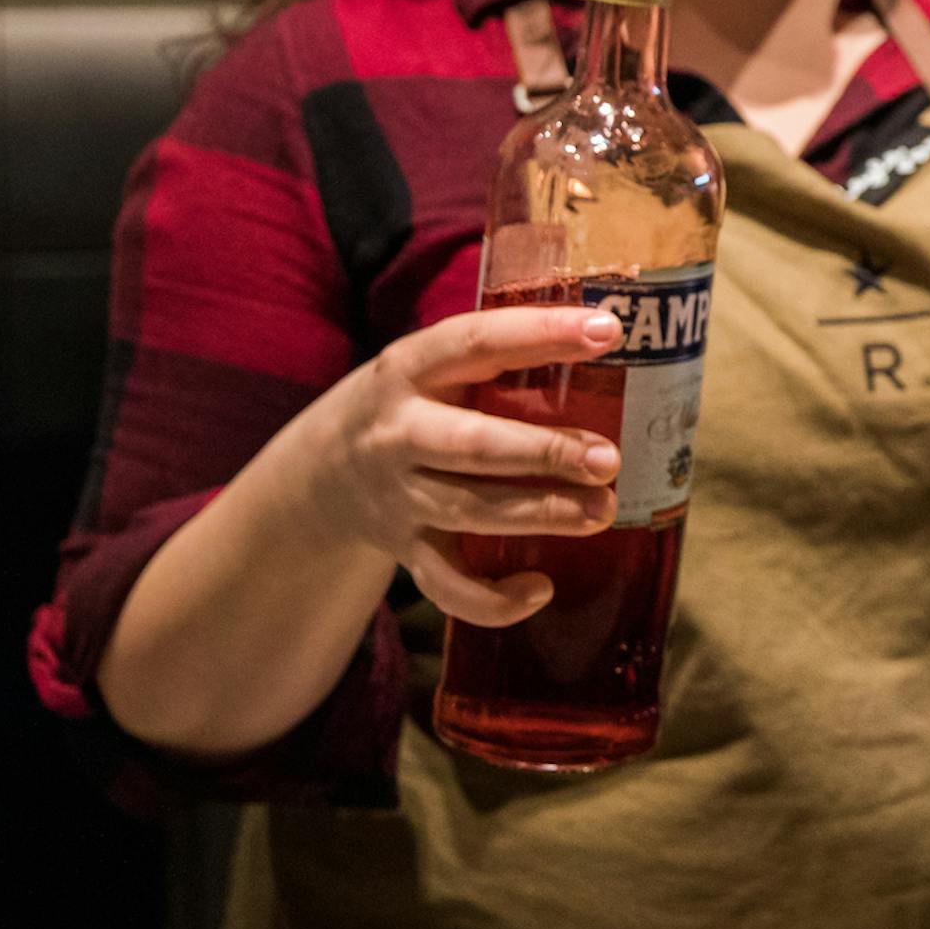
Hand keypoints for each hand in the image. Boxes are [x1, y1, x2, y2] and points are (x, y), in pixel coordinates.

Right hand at [278, 306, 623, 628]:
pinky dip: (491, 598)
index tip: (609, 330)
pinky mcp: (404, 550)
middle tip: (610, 459)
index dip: (542, 333)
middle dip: (545, 452)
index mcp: (409, 368)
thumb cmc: (413, 402)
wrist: (319, 472)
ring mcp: (398, 497)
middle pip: (473, 444)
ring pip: (470, 511)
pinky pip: (445, 585)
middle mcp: (398, 433)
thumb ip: (499, 354)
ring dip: (541, 514)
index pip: (477, 342)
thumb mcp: (433, 364)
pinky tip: (541, 588)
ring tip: (603, 510)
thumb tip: (610, 330)